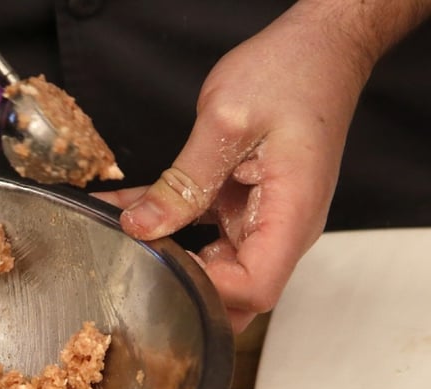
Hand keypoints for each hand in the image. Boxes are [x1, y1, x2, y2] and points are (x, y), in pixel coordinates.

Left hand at [96, 1, 428, 333]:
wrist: (316, 49)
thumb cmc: (291, 75)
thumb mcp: (227, 122)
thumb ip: (184, 181)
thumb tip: (141, 226)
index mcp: (290, 215)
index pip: (254, 288)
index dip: (207, 293)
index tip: (160, 272)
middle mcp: (280, 228)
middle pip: (237, 294)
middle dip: (187, 293)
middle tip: (133, 271)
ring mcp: (260, 220)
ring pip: (212, 268)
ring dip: (165, 258)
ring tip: (116, 242)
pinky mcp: (240, 206)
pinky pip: (198, 229)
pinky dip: (159, 222)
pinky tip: (118, 208)